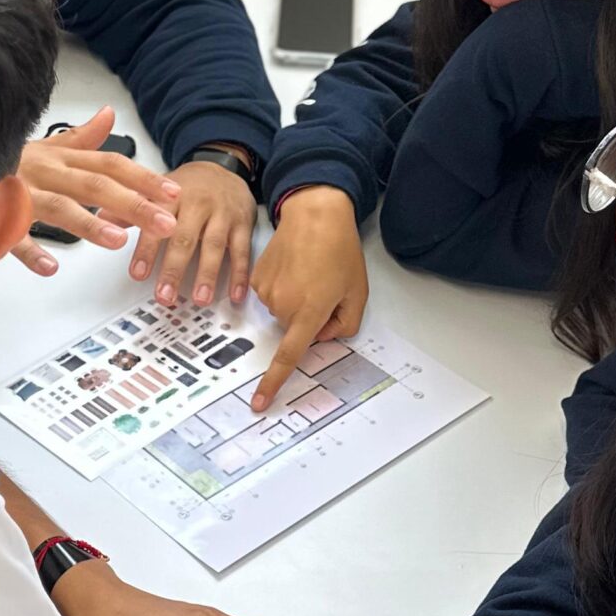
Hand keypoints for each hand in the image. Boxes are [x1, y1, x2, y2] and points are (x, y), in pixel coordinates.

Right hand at [15, 107, 182, 276]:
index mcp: (58, 159)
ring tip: (118, 241)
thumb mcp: (43, 147)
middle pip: (93, 184)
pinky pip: (10, 236)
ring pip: (57, 207)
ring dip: (88, 223)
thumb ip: (80, 137)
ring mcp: (17, 194)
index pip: (109, 164)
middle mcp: (42, 172)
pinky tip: (51, 266)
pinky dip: (29, 250)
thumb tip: (110, 114)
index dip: (143, 178)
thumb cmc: (1, 167)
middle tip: (165, 222)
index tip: (173, 194)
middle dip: (133, 203)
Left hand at [131, 159, 257, 308]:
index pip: (156, 222)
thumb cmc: (188, 184)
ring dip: (208, 274)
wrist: (223, 164)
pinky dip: (240, 274)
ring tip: (200, 298)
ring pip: (215, 246)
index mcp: (172, 196)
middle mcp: (198, 204)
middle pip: (185, 238)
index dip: (147, 249)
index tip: (138, 273)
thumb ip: (133, 208)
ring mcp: (222, 215)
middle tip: (165, 294)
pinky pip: (242, 250)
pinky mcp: (243, 224)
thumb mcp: (158, 190)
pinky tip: (235, 294)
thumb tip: (102, 219)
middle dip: (174, 268)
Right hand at [249, 186, 368, 411]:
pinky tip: (296, 267)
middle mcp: (283, 305)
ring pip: (284, 312)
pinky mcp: (257, 279)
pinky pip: (273, 296)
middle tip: (326, 287)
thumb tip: (322, 335)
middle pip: (296, 329)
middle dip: (311, 317)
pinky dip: (285, 287)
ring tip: (312, 271)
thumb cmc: (340, 250)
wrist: (314, 212)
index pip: (289, 356)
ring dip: (298, 300)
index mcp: (309, 311)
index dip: (273, 382)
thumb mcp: (357, 292)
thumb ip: (344, 324)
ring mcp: (267, 292)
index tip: (259, 403)